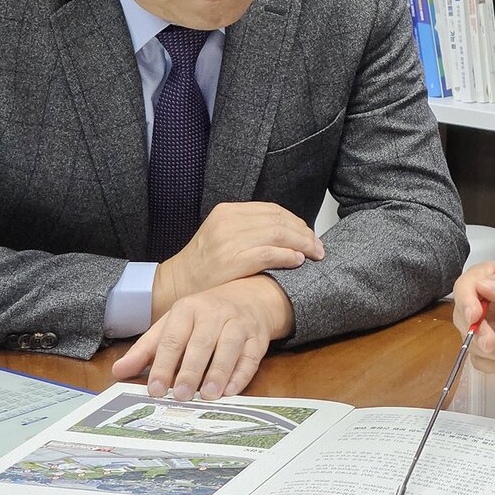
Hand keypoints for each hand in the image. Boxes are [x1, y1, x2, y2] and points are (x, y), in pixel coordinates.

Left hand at [111, 275, 293, 400]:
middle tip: (180, 396)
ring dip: (218, 372)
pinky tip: (231, 390)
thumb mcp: (172, 325)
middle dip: (190, 370)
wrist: (250, 297)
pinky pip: (251, 356)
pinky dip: (242, 374)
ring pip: (229, 347)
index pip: (173, 338)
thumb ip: (146, 349)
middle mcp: (214, 313)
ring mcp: (239, 323)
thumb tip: (118, 372)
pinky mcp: (258, 337)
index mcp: (188, 309)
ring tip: (207, 395)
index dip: (163, 365)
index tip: (155, 389)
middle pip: (201, 343)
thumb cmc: (203, 317)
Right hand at [152, 201, 322, 317]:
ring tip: (314, 254)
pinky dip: (287, 256)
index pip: (274, 210)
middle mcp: (229, 221)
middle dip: (304, 233)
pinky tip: (298, 261)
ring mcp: (229, 240)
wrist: (176, 284)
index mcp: (228, 212)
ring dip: (302, 244)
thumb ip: (251, 228)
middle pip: (280, 221)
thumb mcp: (223, 234)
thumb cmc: (204, 264)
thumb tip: (290, 231)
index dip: (297, 222)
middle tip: (318, 247)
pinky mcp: (232, 260)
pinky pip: (269, 253)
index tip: (310, 234)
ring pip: (278, 234)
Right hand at [450, 264, 494, 371]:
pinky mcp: (492, 350)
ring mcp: (485, 328)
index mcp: (488, 279)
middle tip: (492, 344)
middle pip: (463, 320)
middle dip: (477, 335)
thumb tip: (484, 286)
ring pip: (471, 344)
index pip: (464, 288)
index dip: (465, 302)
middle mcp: (481, 304)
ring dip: (493, 353)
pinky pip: (482, 362)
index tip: (475, 315)